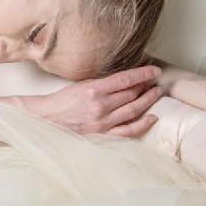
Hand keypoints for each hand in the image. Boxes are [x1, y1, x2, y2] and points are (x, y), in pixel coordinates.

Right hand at [29, 66, 163, 136]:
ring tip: (157, 93)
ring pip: (133, 110)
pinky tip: (152, 117)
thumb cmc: (63, 100)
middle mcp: (100, 106)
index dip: (143, 74)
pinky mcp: (103, 135)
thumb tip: (125, 80)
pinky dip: (142, 124)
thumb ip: (103, 83)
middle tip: (155, 80)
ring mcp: (103, 122)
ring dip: (148, 101)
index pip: (125, 79)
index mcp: (94, 90)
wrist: (47, 119)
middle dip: (146, 86)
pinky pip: (128, 130)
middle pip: (131, 94)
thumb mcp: (82, 84)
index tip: (154, 70)